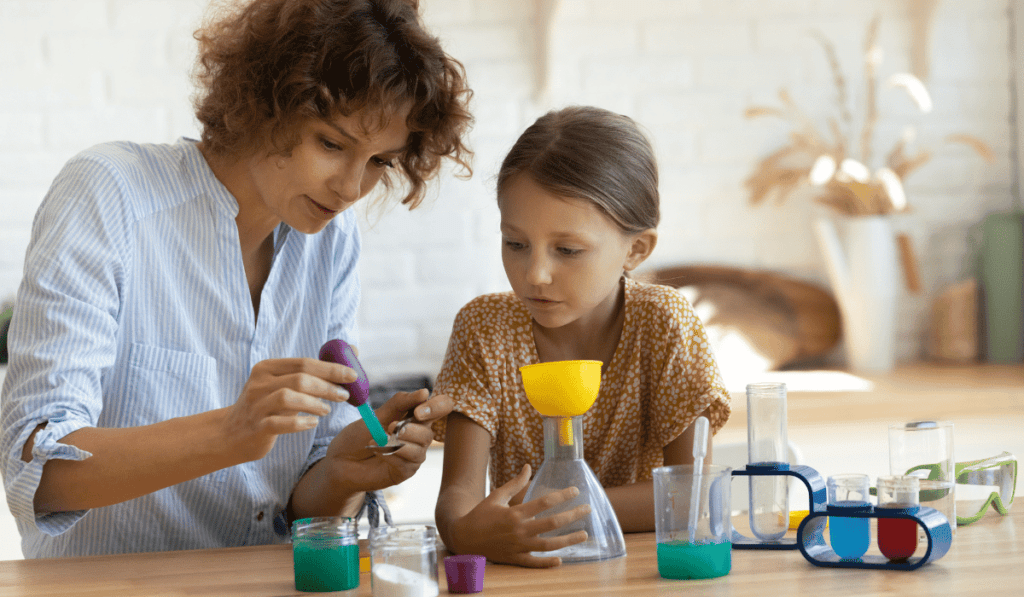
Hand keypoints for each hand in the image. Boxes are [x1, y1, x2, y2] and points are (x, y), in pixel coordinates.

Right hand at [221, 358, 353, 462]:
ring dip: (314, 403)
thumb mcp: (282, 384)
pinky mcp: (257, 427)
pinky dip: (301, 422)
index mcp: (266, 368)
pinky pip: (281, 423)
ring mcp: (256, 405)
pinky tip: (312, 422)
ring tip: (326, 409)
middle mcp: (259, 384)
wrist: (231, 433)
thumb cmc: (266, 405)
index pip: (303, 362)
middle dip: (327, 386)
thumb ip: (313, 370)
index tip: (352, 375)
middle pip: (299, 378)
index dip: (330, 368)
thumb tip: (352, 350)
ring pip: (289, 397)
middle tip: (345, 395)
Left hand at [323, 389, 452, 490]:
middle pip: (429, 432)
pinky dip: (390, 455)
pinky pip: (407, 462)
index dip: (437, 407)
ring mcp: (413, 455)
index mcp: (415, 417)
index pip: (441, 408)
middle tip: (389, 427)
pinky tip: (377, 452)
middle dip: (409, 429)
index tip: (417, 411)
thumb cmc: (358, 436)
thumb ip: (400, 403)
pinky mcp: (406, 471)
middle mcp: (418, 436)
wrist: (340, 461)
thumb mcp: (378, 415)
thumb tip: (425, 392)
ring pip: (420, 448)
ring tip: (376, 440)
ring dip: (397, 442)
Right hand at [451, 464, 590, 567]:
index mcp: (515, 513)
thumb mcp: (496, 495)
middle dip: (572, 516)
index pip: (544, 502)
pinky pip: (534, 563)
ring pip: (548, 546)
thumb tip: (528, 467)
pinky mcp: (514, 559)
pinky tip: (560, 560)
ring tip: (584, 535)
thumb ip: (515, 483)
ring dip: (568, 540)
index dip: (562, 496)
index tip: (575, 490)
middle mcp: (519, 530)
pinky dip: (547, 563)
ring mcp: (518, 547)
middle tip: (587, 510)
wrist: (463, 537)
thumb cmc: (480, 514)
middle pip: (552, 524)